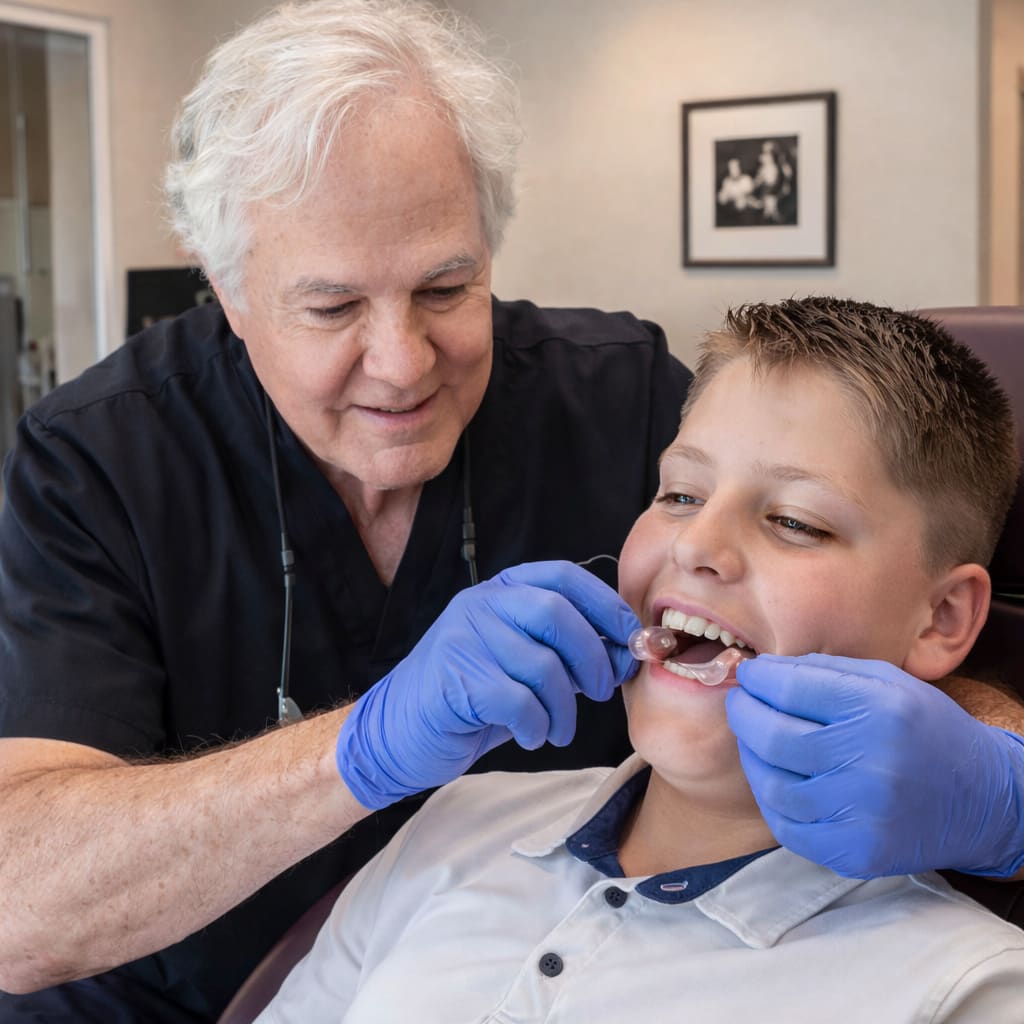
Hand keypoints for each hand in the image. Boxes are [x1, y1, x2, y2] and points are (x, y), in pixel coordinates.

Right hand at [337, 561, 638, 809]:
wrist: (397, 732)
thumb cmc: (470, 698)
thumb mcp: (521, 663)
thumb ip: (567, 652)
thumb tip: (626, 653)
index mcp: (502, 591)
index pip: (564, 577)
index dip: (606, 605)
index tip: (630, 639)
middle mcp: (481, 605)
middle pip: (556, 614)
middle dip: (591, 656)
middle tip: (601, 690)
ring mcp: (464, 638)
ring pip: (542, 665)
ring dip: (565, 707)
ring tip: (558, 728)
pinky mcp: (455, 679)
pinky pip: (519, 701)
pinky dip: (537, 725)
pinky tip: (530, 735)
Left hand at [726, 653, 1023, 877]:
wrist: (982, 799)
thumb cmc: (924, 729)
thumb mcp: (886, 681)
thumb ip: (822, 671)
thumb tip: (762, 671)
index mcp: (880, 710)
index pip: (790, 689)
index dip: (758, 680)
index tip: (749, 675)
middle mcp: (871, 764)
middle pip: (774, 737)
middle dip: (743, 714)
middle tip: (740, 703)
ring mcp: (862, 815)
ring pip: (772, 785)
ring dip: (751, 757)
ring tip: (754, 740)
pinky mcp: (855, 853)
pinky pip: (787, 826)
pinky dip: (771, 799)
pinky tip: (775, 777)